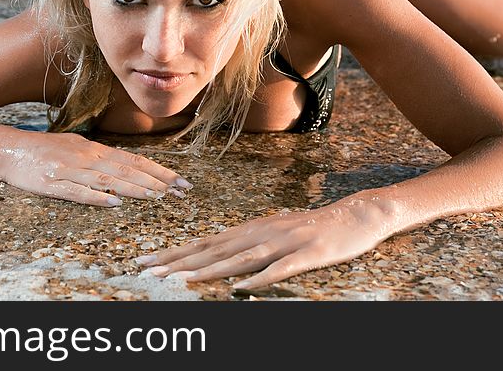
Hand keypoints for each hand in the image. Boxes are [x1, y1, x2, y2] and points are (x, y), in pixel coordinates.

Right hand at [0, 131, 191, 206]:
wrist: (6, 149)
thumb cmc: (42, 149)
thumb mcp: (75, 145)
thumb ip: (98, 156)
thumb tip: (123, 164)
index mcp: (93, 149)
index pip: (134, 160)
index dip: (159, 171)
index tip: (181, 182)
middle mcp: (86, 157)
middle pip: (127, 169)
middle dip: (157, 181)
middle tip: (181, 192)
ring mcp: (69, 170)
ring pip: (108, 179)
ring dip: (134, 188)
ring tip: (157, 197)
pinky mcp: (51, 184)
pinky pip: (78, 192)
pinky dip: (97, 197)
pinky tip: (113, 203)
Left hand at [135, 197, 390, 288]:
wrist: (356, 215)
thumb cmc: (312, 228)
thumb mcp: (274, 232)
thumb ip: (246, 244)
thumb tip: (213, 256)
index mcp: (251, 229)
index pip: (204, 241)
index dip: (174, 252)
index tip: (146, 262)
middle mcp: (262, 232)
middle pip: (214, 249)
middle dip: (178, 262)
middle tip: (148, 272)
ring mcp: (285, 242)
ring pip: (241, 258)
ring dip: (209, 270)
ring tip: (182, 281)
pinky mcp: (308, 253)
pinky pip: (283, 268)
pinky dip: (262, 277)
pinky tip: (245, 288)